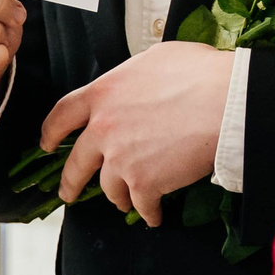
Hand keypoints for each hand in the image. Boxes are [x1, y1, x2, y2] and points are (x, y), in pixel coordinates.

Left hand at [39, 43, 234, 227]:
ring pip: (109, 188)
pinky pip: (141, 206)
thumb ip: (134, 76)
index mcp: (103, 93)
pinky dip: (149, 213)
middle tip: (69, 192)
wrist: (228, 101)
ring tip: (129, 201)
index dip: (51, 132)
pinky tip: (155, 215)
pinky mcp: (144, 184)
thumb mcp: (158, 59)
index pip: (62, 115)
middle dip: (70, 182)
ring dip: (120, 196)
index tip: (47, 143)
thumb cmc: (202, 74)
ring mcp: (121, 159)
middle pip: (76, 163)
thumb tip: (138, 83)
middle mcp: (104, 128)